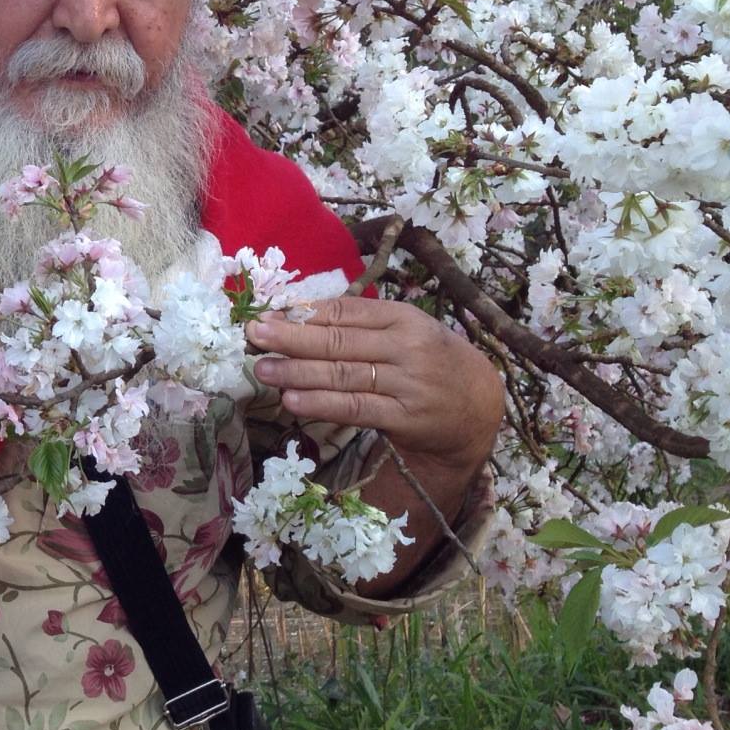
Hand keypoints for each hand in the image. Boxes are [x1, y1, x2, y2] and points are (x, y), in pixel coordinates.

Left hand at [245, 295, 503, 479]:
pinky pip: (354, 408)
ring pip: (342, 375)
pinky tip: (291, 399)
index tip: (266, 315)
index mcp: (404, 318)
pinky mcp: (405, 417)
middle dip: (291, 338)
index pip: (346, 312)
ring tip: (262, 368)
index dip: (303, 314)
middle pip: (339, 341)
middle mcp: (408, 347)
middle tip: (253, 335)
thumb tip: (296, 315)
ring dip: (297, 372)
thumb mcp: (403, 332)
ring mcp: (408, 383)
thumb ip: (358, 324)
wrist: (476, 406)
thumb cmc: (427, 361)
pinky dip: (320, 404)